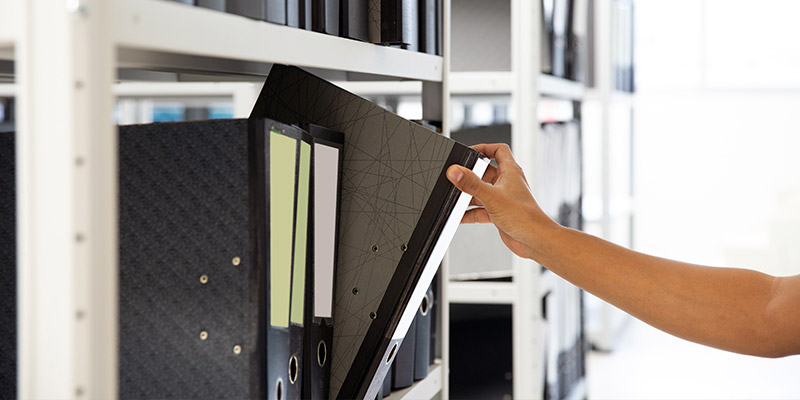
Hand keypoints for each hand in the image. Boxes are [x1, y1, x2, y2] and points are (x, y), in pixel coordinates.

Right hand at [447, 143, 557, 259]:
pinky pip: (480, 209)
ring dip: (469, 195)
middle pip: (485, 172)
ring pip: (481, 192)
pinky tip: (460, 216)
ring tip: (455, 198)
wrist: (534, 240)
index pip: (498, 150)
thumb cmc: (524, 216)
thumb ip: (471, 184)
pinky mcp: (499, 213)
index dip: (483, 148)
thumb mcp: (492, 196)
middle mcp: (507, 183)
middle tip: (457, 178)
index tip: (468, 152)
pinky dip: (470, 212)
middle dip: (470, 176)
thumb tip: (455, 171)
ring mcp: (503, 198)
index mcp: (510, 171)